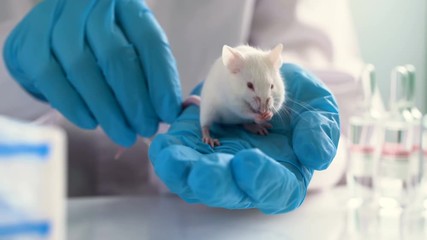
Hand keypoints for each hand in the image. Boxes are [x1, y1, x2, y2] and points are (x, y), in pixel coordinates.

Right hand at [3, 0, 181, 145]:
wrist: (54, 33)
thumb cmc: (101, 45)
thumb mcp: (130, 45)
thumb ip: (148, 72)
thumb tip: (166, 112)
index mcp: (125, 5)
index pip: (149, 42)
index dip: (162, 81)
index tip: (169, 113)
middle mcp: (90, 5)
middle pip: (116, 56)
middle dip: (135, 101)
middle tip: (146, 128)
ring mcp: (56, 20)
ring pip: (83, 68)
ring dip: (107, 109)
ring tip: (123, 134)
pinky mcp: (28, 42)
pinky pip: (51, 78)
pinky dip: (73, 105)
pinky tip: (90, 123)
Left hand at [149, 64, 339, 213]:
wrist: (270, 84)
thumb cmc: (300, 104)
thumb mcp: (320, 111)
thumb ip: (320, 132)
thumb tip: (313, 156)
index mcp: (284, 174)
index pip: (276, 189)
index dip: (262, 181)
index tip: (248, 162)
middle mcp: (250, 174)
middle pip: (231, 190)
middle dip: (215, 183)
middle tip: (203, 174)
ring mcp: (224, 163)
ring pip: (200, 180)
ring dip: (184, 172)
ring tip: (170, 158)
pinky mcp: (202, 148)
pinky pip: (183, 158)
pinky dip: (171, 156)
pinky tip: (162, 145)